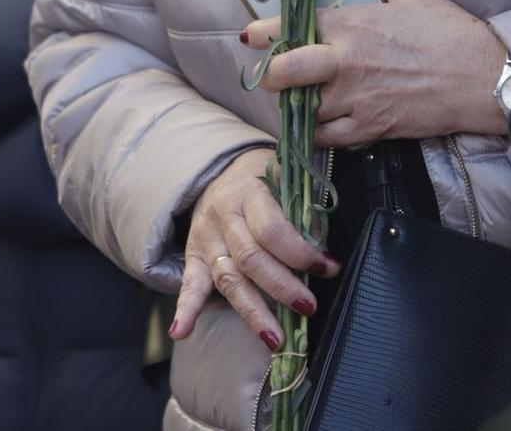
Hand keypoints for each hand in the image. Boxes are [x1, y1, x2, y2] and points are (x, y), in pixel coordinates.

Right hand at [170, 147, 341, 350]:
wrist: (224, 171)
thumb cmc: (265, 179)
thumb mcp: (287, 177)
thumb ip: (304, 207)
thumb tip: (326, 249)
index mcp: (249, 192)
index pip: (271, 229)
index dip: (300, 253)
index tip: (328, 267)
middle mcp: (223, 216)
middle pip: (250, 259)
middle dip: (282, 287)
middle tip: (309, 306)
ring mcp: (205, 239)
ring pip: (227, 279)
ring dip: (252, 312)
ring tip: (275, 339)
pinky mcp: (194, 257)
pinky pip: (189, 284)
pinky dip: (186, 308)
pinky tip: (182, 331)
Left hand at [244, 0, 508, 146]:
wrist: (482, 79)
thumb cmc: (450, 33)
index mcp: (352, 23)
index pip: (289, 28)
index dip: (263, 34)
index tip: (253, 37)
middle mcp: (346, 62)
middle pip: (283, 74)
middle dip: (269, 76)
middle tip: (272, 75)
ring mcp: (356, 99)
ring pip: (303, 110)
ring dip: (297, 106)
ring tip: (301, 100)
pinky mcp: (371, 128)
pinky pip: (329, 137)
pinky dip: (321, 131)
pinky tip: (325, 122)